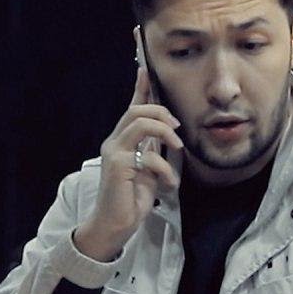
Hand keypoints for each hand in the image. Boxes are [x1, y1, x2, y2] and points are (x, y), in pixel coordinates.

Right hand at [73, 67, 183, 260]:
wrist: (116, 224)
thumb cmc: (133, 198)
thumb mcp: (150, 169)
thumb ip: (155, 150)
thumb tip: (171, 135)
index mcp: (123, 140)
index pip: (132, 108)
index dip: (140, 88)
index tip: (146, 69)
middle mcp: (115, 142)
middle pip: (137, 110)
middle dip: (162, 112)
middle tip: (178, 129)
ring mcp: (114, 152)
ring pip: (140, 122)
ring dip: (165, 132)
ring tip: (177, 148)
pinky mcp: (118, 165)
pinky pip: (147, 154)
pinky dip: (164, 168)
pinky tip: (167, 184)